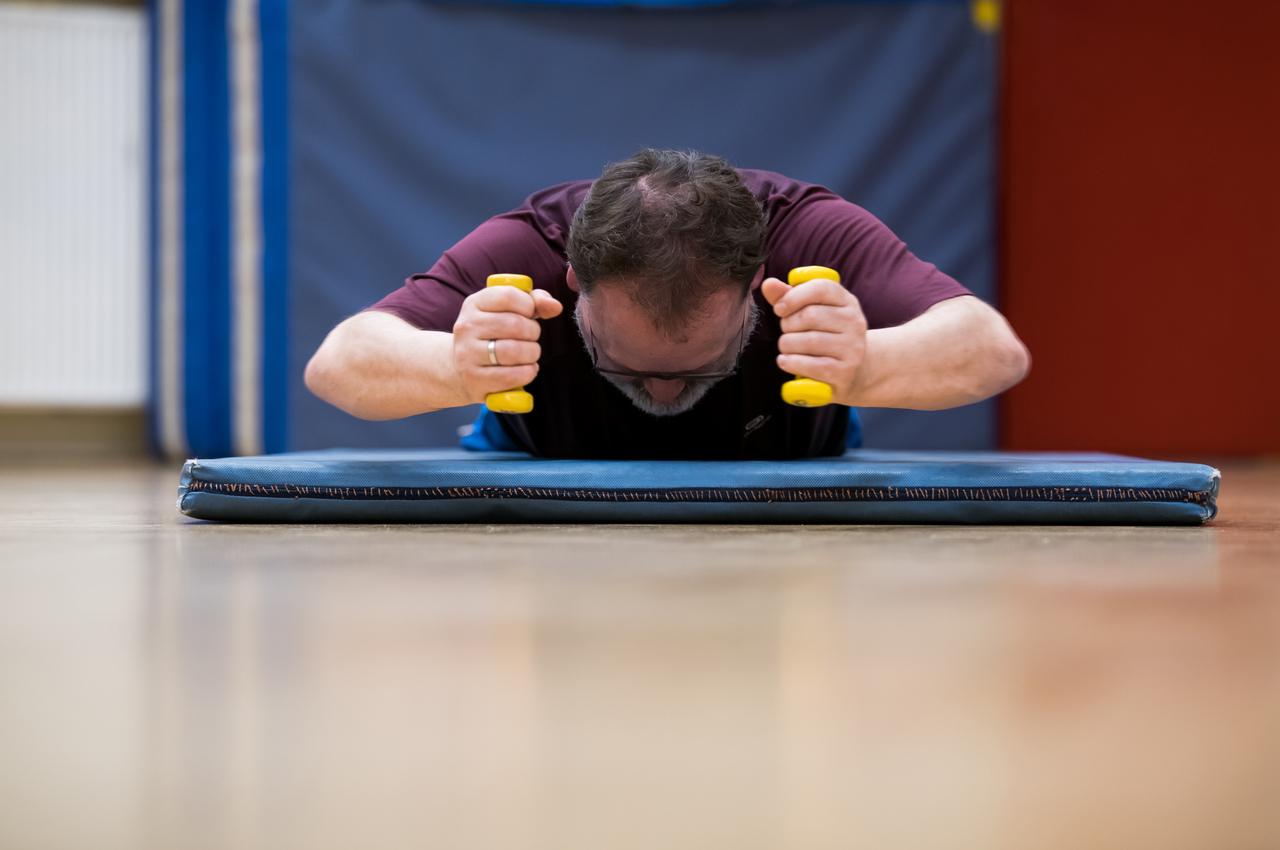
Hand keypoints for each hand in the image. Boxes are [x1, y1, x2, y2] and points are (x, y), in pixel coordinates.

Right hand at [451, 286, 562, 402]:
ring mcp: (467, 354)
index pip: (508, 296)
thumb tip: (555, 306)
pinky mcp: (473, 379)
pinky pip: (510, 376)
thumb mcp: (508, 311)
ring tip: (530, 354)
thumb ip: (534, 301)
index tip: (530, 314)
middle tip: (532, 338)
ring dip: (532, 353)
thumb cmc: (493, 335)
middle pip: (514, 324)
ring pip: (513, 351)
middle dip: (533, 332)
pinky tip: (527, 370)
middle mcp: (466, 327)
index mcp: (474, 304)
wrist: (461, 368)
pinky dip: (527, 373)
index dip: (528, 305)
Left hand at [761, 276, 866, 402]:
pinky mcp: (845, 371)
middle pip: (810, 315)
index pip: (821, 288)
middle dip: (788, 324)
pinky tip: (785, 361)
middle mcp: (854, 322)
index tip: (779, 308)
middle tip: (786, 331)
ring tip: (786, 347)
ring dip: (787, 345)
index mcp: (846, 301)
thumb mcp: (810, 311)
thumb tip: (768, 284)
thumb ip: (788, 296)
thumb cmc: (823, 335)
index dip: (793, 296)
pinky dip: (791, 362)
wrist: (850, 370)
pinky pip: (811, 365)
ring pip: (808, 341)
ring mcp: (852, 348)